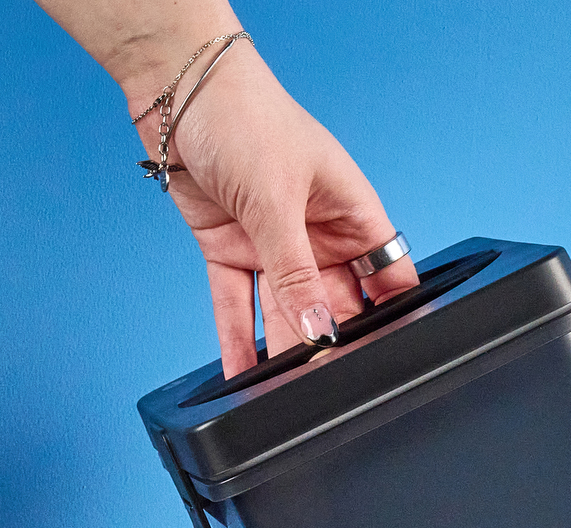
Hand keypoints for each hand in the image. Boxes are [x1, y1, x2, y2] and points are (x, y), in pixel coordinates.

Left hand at [136, 39, 419, 374]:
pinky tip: (242, 374)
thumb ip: (295, 271)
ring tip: (283, 393)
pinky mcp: (231, 249)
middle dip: (330, 342)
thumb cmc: (245, 116)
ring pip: (286, 310)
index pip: (387, 274)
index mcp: (350, 212)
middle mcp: (317, 233)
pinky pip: (238, 303)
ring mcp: (273, 244)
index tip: (393, 356)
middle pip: (334, 303)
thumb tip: (318, 328)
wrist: (176, 91)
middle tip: (327, 384)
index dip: (394, 314)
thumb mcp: (277, 198)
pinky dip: (236, 337)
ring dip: (283, 349)